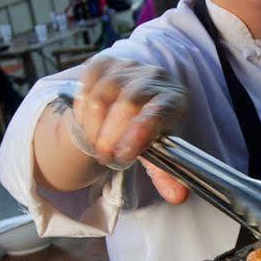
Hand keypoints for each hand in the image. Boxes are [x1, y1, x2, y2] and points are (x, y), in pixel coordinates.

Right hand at [69, 56, 190, 202]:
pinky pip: (86, 86)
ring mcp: (127, 68)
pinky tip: (91, 124)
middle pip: (128, 103)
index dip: (139, 132)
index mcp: (173, 99)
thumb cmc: (152, 128)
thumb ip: (166, 174)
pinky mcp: (104, 64)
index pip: (158, 111)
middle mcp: (153, 78)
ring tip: (98, 144)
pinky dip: (83, 111)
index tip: (123, 155)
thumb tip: (177, 196)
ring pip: (102, 96)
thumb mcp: (161, 151)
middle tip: (106, 157)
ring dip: (94, 127)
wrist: (139, 97)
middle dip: (111, 135)